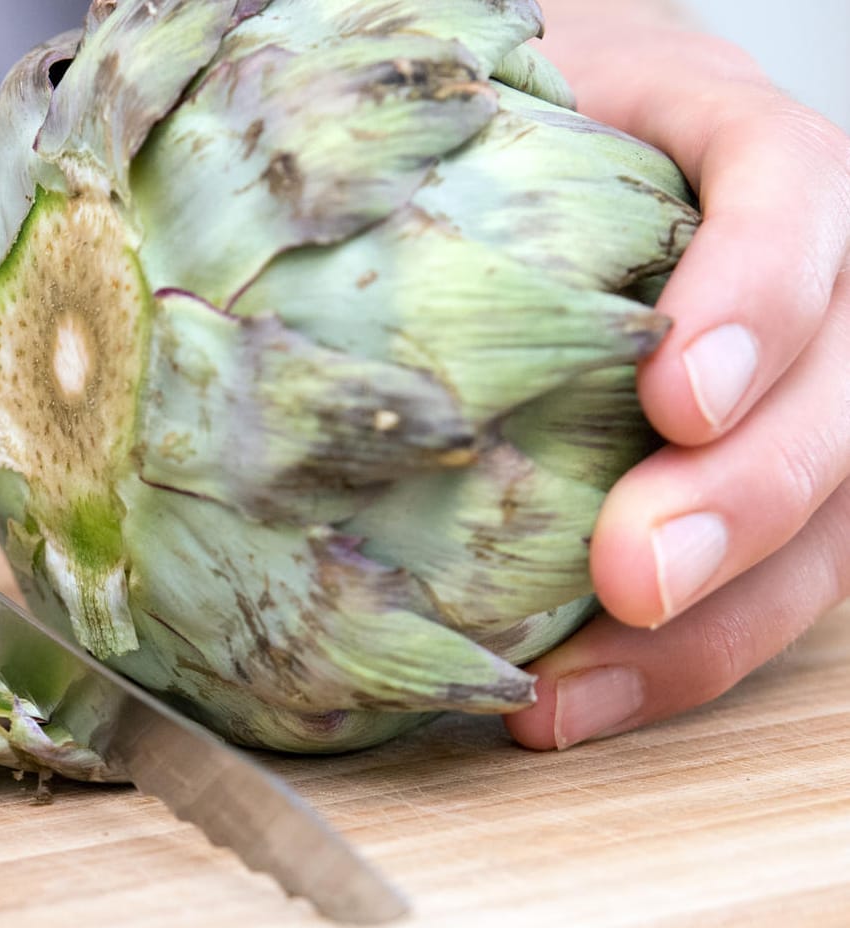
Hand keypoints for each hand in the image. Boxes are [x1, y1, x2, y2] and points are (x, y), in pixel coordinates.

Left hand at [505, 6, 849, 748]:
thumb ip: (452, 138)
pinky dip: (675, 661)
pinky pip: (768, 588)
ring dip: (713, 623)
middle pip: (841, 391)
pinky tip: (573, 702)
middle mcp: (812, 274)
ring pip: (831, 517)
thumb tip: (261, 226)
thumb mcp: (493, 99)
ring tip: (576, 693)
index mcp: (743, 149)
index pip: (798, 199)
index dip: (756, 299)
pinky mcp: (770, 484)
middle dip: (745, 496)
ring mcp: (803, 390)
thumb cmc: (505, 128)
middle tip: (632, 575)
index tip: (672, 395)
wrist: (559, 142)